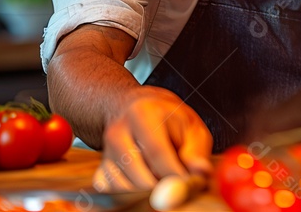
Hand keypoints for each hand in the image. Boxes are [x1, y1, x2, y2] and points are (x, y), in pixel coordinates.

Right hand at [92, 86, 212, 191]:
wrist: (136, 109)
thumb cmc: (168, 119)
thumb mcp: (190, 125)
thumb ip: (196, 149)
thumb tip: (200, 172)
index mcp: (142, 113)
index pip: (157, 152)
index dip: (175, 173)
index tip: (188, 182)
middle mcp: (118, 131)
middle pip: (140, 176)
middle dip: (163, 185)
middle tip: (176, 179)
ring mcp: (106, 150)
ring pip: (126, 186)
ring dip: (148, 188)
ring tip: (160, 172)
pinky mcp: (100, 166)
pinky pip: (113, 189)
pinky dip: (131, 190)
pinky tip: (144, 176)